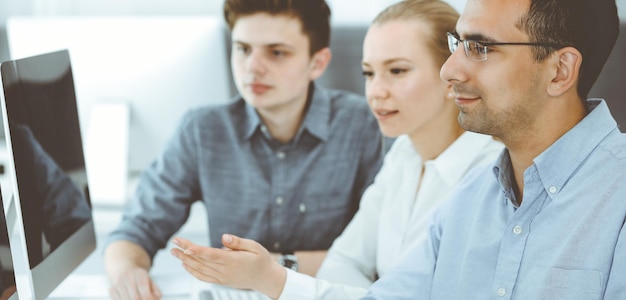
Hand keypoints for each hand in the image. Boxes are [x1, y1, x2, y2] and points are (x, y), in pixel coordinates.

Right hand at [108, 267, 161, 299]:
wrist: (124, 268)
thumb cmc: (139, 278)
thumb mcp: (150, 281)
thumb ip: (155, 291)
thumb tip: (156, 298)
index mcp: (141, 274)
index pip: (146, 293)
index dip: (149, 299)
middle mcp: (128, 277)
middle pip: (135, 298)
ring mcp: (119, 283)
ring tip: (138, 299)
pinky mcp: (112, 289)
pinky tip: (129, 298)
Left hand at [170, 234, 286, 298]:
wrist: (266, 279)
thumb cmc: (262, 261)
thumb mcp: (254, 247)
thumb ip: (238, 242)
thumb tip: (224, 237)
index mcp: (233, 261)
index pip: (210, 254)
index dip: (195, 250)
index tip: (184, 245)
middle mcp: (225, 271)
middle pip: (201, 261)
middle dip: (185, 252)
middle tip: (174, 243)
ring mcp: (222, 277)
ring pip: (199, 269)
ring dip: (185, 261)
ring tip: (175, 252)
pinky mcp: (221, 281)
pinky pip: (203, 277)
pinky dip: (193, 271)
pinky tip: (186, 265)